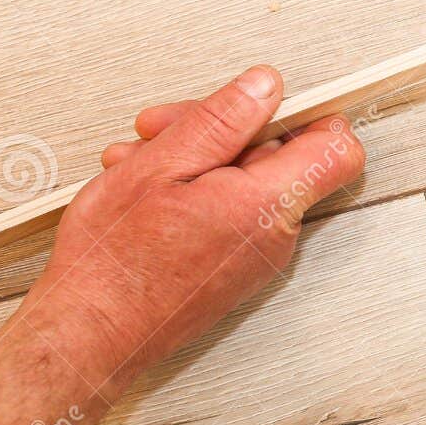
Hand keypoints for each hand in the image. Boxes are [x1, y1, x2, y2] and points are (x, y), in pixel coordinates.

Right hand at [27, 65, 365, 386]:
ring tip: (139, 161)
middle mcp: (274, 234)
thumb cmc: (113, 265)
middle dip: (222, 130)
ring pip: (246, 180)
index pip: (336, 149)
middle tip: (164, 127)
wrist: (88, 336)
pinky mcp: (236, 265)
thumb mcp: (159, 167)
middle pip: (278, 155)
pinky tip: (149, 188)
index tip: (270, 97)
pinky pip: (232, 209)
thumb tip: (264, 87)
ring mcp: (258, 253)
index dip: (309, 113)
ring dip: (196, 159)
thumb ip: (222, 121)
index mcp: (266, 205)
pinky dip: (194, 189)